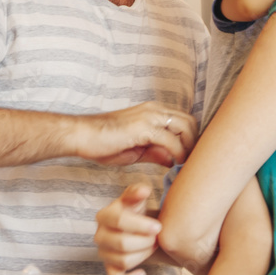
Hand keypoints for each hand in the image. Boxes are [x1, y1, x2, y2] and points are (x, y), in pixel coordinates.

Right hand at [74, 102, 197, 166]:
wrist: (81, 135)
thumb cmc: (104, 142)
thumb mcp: (136, 150)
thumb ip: (155, 152)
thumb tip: (171, 160)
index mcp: (152, 111)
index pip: (183, 120)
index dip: (190, 139)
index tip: (189, 156)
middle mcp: (154, 109)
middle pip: (189, 121)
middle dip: (194, 142)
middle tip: (190, 161)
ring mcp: (149, 116)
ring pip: (184, 127)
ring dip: (188, 147)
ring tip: (184, 164)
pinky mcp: (143, 127)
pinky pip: (170, 140)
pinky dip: (177, 153)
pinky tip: (173, 164)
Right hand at [94, 183, 160, 274]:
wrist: (136, 226)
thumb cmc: (135, 210)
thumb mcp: (136, 198)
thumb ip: (137, 192)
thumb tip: (143, 190)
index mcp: (104, 216)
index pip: (118, 221)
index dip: (140, 225)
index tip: (158, 227)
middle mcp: (100, 235)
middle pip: (122, 244)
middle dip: (145, 241)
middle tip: (156, 237)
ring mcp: (103, 253)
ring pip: (123, 261)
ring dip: (143, 255)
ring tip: (152, 245)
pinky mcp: (109, 268)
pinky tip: (143, 273)